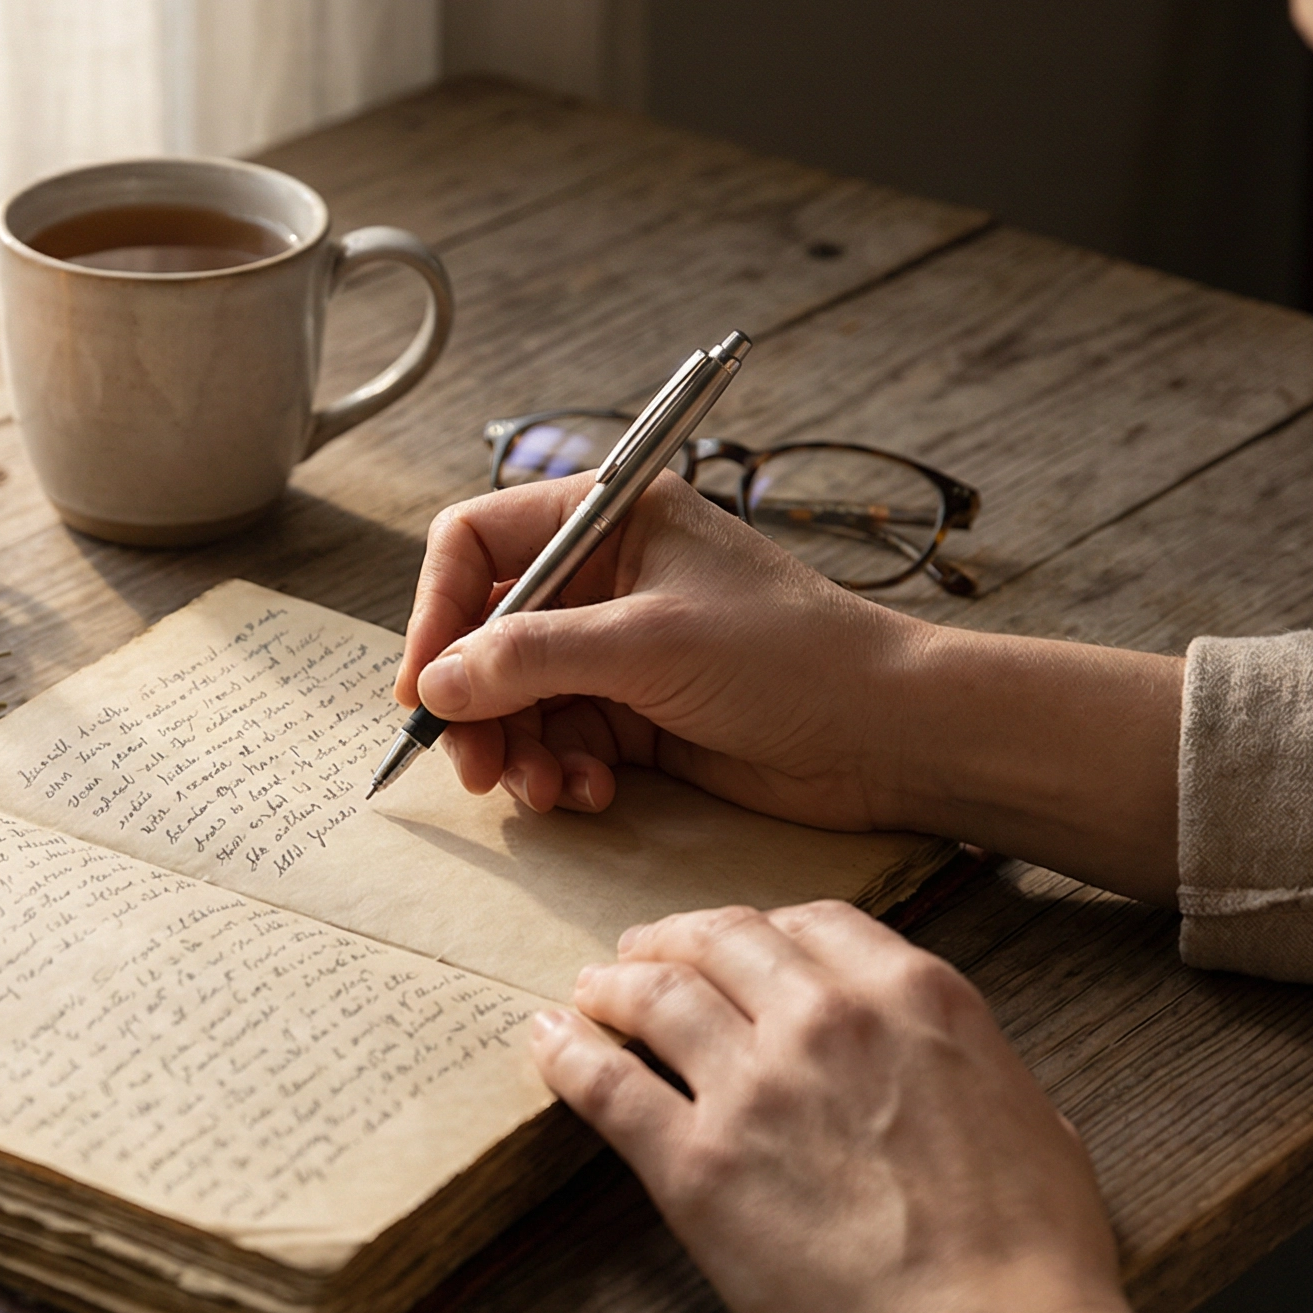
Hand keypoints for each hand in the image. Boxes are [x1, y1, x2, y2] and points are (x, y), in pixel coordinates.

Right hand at [394, 471, 931, 831]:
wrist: (887, 735)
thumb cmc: (791, 656)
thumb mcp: (648, 644)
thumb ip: (530, 659)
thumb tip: (438, 684)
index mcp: (608, 518)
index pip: (476, 543)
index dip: (437, 610)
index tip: (425, 685)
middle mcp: (603, 576)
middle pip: (484, 631)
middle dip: (475, 702)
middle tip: (475, 766)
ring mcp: (616, 648)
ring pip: (515, 698)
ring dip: (517, 750)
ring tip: (545, 790)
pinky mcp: (634, 714)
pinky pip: (559, 741)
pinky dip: (561, 773)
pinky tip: (592, 795)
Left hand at [532, 902, 1183, 1312]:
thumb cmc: (1032, 1256)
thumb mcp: (1033, 1120)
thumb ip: (974, 1074)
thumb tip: (961, 1078)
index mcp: (914, 999)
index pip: (814, 922)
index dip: (761, 928)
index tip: (734, 943)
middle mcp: (827, 1020)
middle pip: (723, 942)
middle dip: (673, 940)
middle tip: (640, 954)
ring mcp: (755, 1087)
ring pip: (657, 996)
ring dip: (614, 985)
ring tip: (589, 992)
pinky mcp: (696, 1163)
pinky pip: (607, 1084)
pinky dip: (568, 1053)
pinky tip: (548, 1042)